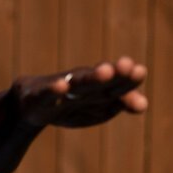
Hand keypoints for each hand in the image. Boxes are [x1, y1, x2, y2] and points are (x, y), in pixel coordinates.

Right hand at [17, 56, 146, 129]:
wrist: (29, 106)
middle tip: (127, 65)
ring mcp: (59, 90)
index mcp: (97, 88)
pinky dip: (53, 90)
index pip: (117, 85)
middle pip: (100, 81)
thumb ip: (121, 102)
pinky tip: (61, 87)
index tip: (140, 71)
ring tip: (105, 72)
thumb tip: (144, 104)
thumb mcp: (97, 107)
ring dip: (91, 78)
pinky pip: (46, 94)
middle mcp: (80, 85)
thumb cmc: (70, 103)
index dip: (128, 79)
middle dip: (113, 75)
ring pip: (77, 84)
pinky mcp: (37, 96)